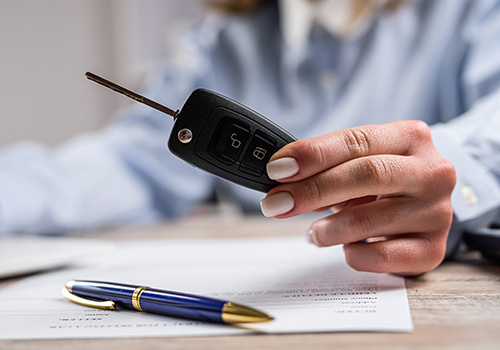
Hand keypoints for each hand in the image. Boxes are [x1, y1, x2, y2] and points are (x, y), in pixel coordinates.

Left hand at [260, 121, 455, 275]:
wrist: (426, 207)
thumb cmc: (384, 182)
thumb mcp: (361, 162)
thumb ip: (328, 165)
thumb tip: (282, 179)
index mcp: (410, 137)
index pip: (356, 140)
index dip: (313, 154)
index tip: (277, 169)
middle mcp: (432, 171)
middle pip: (367, 174)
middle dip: (313, 190)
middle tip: (277, 203)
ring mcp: (437, 212)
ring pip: (370, 219)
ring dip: (328, 228)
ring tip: (313, 233)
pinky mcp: (433, 249)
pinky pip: (383, 257)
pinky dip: (353, 254)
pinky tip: (346, 248)